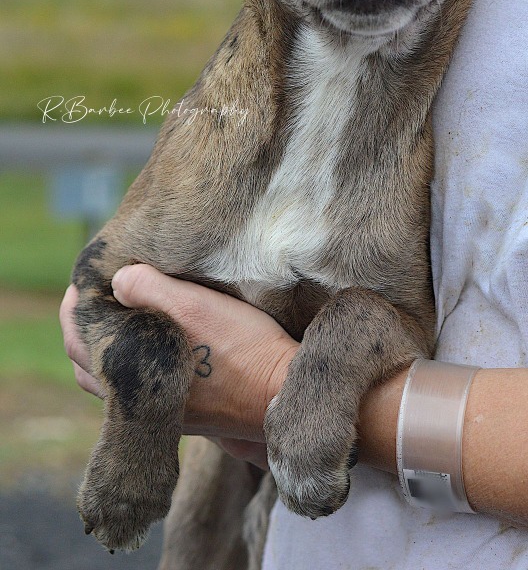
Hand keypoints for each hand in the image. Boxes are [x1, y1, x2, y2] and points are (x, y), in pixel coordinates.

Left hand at [60, 266, 298, 459]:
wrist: (281, 394)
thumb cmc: (240, 347)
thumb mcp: (194, 305)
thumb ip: (148, 289)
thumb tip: (118, 281)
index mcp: (132, 373)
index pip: (79, 343)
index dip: (75, 310)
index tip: (79, 284)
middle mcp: (139, 401)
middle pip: (89, 367)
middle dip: (84, 331)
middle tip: (91, 299)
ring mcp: (161, 412)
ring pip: (112, 382)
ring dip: (106, 350)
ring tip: (118, 320)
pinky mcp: (184, 416)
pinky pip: (139, 389)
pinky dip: (131, 365)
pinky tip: (151, 347)